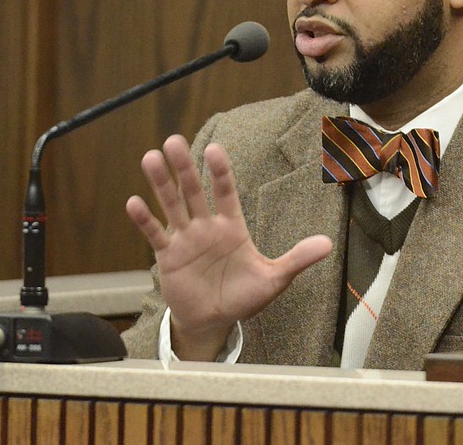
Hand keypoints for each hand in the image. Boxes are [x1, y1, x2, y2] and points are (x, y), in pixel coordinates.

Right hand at [126, 134, 332, 359]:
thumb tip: (328, 244)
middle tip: (173, 141)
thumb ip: (297, 259)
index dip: (220, 172)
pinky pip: (155, 235)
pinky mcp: (168, 257)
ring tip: (151, 158)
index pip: (226, 192)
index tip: (216, 150)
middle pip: (194, 191)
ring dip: (161, 184)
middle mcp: (206, 227)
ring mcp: (185, 240)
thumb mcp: (275, 279)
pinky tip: (133, 202)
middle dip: (185, 167)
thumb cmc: (245, 296)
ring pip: (172, 206)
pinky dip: (144, 221)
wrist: (215, 321)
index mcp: (232, 227)